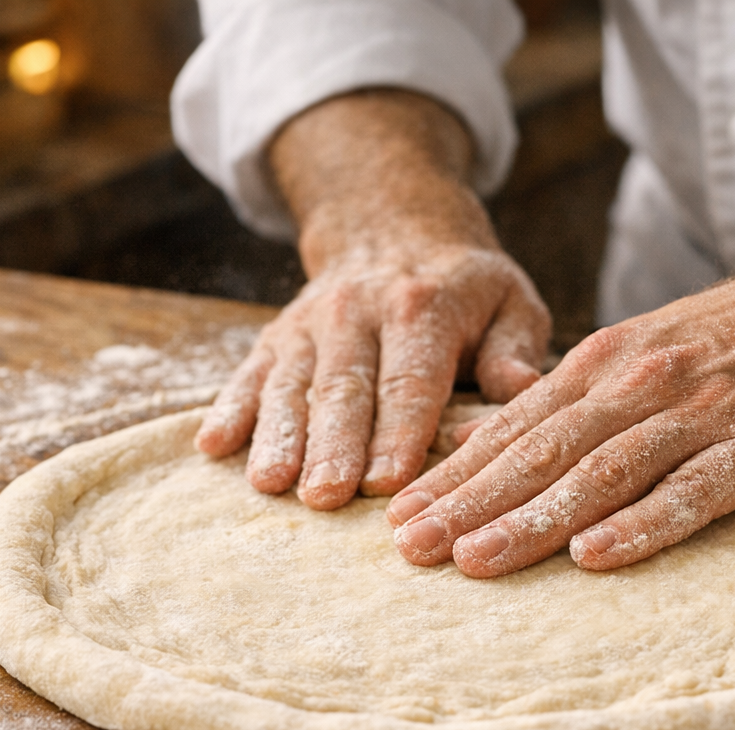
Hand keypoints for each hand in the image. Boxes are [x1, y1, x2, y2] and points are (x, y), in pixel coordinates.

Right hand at [192, 88, 550, 508]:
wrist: (393, 227)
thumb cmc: (465, 290)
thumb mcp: (510, 301)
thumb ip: (516, 349)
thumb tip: (522, 389)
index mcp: (423, 308)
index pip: (410, 379)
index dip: (398, 431)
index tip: (390, 480)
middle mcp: (358, 312)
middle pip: (344, 388)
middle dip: (333, 446)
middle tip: (326, 497)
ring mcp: (310, 325)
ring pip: (292, 385)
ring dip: (279, 436)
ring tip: (270, 483)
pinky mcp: (276, 338)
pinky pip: (249, 374)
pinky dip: (229, 410)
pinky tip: (212, 447)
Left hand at [384, 266, 734, 576]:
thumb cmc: (733, 341)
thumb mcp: (640, 353)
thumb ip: (572, 403)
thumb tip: (489, 451)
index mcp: (601, 365)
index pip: (511, 429)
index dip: (453, 475)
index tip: (397, 520)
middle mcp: (637, 385)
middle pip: (539, 453)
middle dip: (468, 503)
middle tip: (409, 551)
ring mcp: (696, 415)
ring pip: (601, 473)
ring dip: (534, 520)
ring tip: (475, 562)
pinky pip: (692, 491)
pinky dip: (642, 524)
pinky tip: (597, 557)